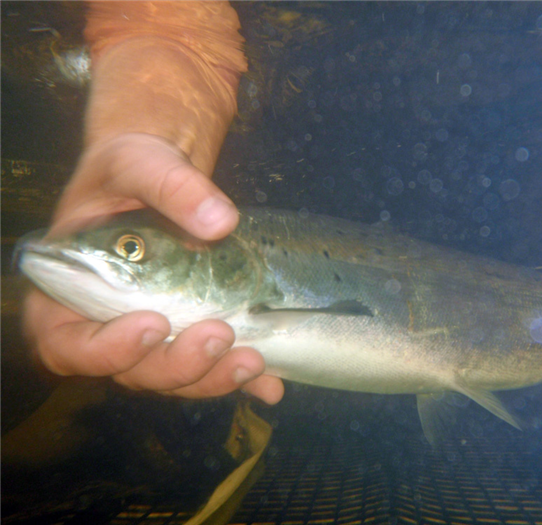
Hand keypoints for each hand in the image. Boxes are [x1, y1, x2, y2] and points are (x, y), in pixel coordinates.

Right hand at [22, 133, 283, 402]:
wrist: (161, 179)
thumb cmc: (130, 171)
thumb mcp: (141, 163)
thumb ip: (171, 187)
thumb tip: (220, 221)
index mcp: (68, 295)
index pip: (69, 345)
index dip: (106, 350)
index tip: (152, 323)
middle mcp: (107, 327)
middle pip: (133, 372)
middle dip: (177, 364)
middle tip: (218, 334)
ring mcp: (152, 339)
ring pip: (176, 378)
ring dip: (214, 377)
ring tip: (255, 360)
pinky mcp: (190, 336)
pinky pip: (212, 367)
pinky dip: (243, 380)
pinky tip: (271, 382)